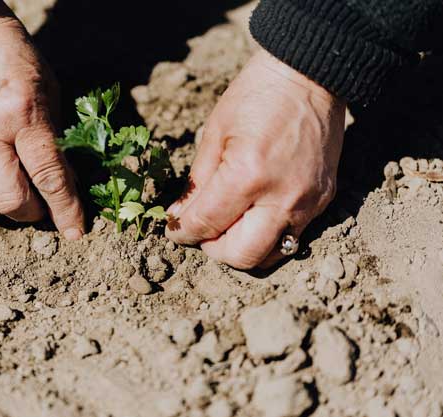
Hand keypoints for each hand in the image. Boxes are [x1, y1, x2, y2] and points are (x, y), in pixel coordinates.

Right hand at [0, 1, 83, 238]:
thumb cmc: (12, 56)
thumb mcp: (47, 90)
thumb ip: (54, 138)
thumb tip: (64, 182)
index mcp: (22, 115)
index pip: (49, 176)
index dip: (66, 210)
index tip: (76, 232)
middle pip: (10, 201)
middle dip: (33, 214)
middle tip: (42, 207)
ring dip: (4, 207)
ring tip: (15, 189)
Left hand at [166, 49, 345, 268]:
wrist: (310, 76)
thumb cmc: (256, 96)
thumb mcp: (214, 134)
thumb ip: (197, 183)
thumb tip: (181, 218)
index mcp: (247, 175)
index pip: (206, 224)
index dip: (183, 232)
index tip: (175, 229)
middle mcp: (281, 197)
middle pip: (241, 256)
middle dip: (213, 249)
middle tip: (203, 232)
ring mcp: (307, 203)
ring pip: (270, 255)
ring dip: (242, 249)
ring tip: (229, 226)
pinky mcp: (323, 200)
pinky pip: (291, 236)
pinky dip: (267, 235)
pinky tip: (254, 214)